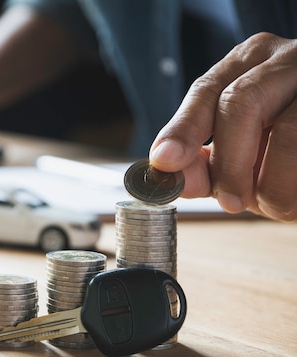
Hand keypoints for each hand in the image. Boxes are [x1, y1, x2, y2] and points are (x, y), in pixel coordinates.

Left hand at [149, 32, 296, 221]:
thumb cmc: (285, 152)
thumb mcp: (240, 154)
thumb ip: (204, 164)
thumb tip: (170, 178)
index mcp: (249, 61)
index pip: (206, 90)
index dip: (183, 129)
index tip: (164, 162)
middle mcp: (285, 58)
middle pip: (241, 102)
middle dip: (230, 163)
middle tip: (230, 202)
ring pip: (288, 130)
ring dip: (274, 183)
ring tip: (276, 205)